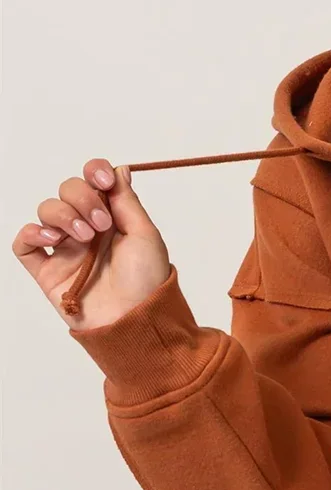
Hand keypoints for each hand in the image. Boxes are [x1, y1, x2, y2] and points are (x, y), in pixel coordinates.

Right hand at [12, 158, 170, 330]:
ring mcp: (66, 249)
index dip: (93, 173)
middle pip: (68, 190)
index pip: (93, 181)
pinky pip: (24, 244)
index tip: (104, 183)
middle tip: (101, 224)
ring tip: (83, 237)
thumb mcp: (145, 235)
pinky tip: (52, 240)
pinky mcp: (48, 271)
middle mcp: (87, 229)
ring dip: (62, 215)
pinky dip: (32, 234)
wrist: (135, 320)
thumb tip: (119, 169)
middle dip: (82, 198)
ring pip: (47, 211)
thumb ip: (126, 201)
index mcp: (112, 217)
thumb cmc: (147, 281)